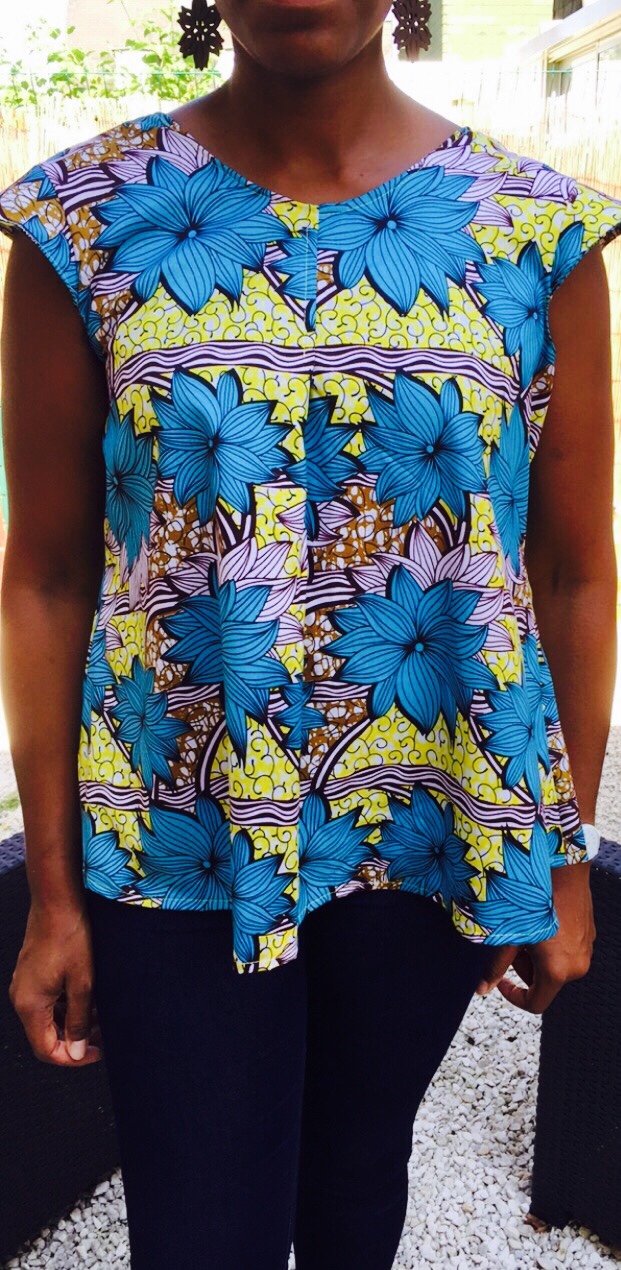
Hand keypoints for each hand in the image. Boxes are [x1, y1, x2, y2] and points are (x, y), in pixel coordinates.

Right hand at [9, 899, 101, 1064]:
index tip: (97, 1053)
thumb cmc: (70, 937)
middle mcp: (21, 998)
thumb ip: (78, 1021)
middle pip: (46, 1036)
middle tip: (103, 1035)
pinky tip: (88, 999)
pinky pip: (47, 1002)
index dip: (73, 1058)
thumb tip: (76, 1052)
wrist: (56, 902)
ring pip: (48, 1018)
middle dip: (76, 1039)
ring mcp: (25, 985)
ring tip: (100, 1016)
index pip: (46, 1050)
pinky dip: (67, 1006)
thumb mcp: (82, 984)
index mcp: (30, 1005)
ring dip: (73, 1022)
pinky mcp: (32, 974)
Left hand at [474, 863, 595, 1013]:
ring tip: (530, 926)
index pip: (535, 1004)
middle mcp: (577, 966)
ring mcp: (586, 951)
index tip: (502, 982)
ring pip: (555, 965)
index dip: (514, 996)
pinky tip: (544, 919)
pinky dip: (553, 943)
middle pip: (544, 982)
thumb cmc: (535, 901)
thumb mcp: (510, 935)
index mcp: (557, 971)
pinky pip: (567, 951)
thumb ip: (497, 966)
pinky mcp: (589, 937)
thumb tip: (482, 989)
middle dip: (525, 966)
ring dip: (538, 954)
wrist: (563, 870)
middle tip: (515, 940)